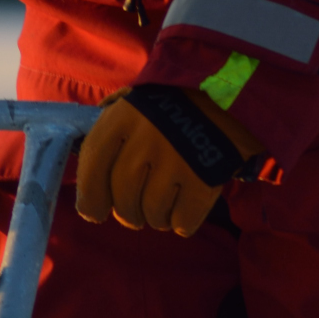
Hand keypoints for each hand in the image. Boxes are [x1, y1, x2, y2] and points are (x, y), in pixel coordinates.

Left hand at [75, 87, 263, 236]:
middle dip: (127, 214)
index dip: (89, 198)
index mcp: (123, 118)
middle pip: (123, 200)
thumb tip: (86, 172)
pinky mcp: (206, 179)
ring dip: (157, 216)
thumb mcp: (133, 103)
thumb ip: (108, 132)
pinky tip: (186, 204)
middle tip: (134, 212)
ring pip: (153, 214)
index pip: (92, 167)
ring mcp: (177, 159)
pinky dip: (182, 221)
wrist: (231, 96)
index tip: (94, 212)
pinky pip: (182, 221)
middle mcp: (146, 138)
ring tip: (165, 200)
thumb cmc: (171, 106)